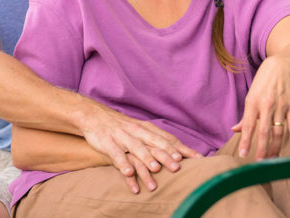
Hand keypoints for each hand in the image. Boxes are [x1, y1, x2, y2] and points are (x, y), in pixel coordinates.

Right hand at [78, 102, 200, 192]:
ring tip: (155, 170)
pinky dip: (123, 164)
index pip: (168, 139)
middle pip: (155, 143)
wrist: (94, 116)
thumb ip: (156, 140)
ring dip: (146, 159)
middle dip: (166, 155)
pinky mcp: (108, 143)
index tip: (195, 158)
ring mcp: (123, 137)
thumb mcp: (140, 130)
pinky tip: (129, 174)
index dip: (181, 148)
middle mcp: (137, 132)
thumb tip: (179, 152)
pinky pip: (117, 155)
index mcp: (146, 129)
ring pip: (137, 149)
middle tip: (178, 166)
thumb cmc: (121, 127)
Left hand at [231, 56, 289, 159]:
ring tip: (273, 158)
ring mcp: (280, 105)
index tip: (243, 155)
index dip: (246, 141)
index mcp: (252, 104)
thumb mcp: (250, 97)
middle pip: (264, 131)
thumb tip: (235, 130)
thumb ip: (245, 116)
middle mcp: (266, 105)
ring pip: (278, 130)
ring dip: (276, 146)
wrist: (279, 66)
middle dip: (261, 148)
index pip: (248, 126)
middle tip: (259, 162)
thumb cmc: (262, 84)